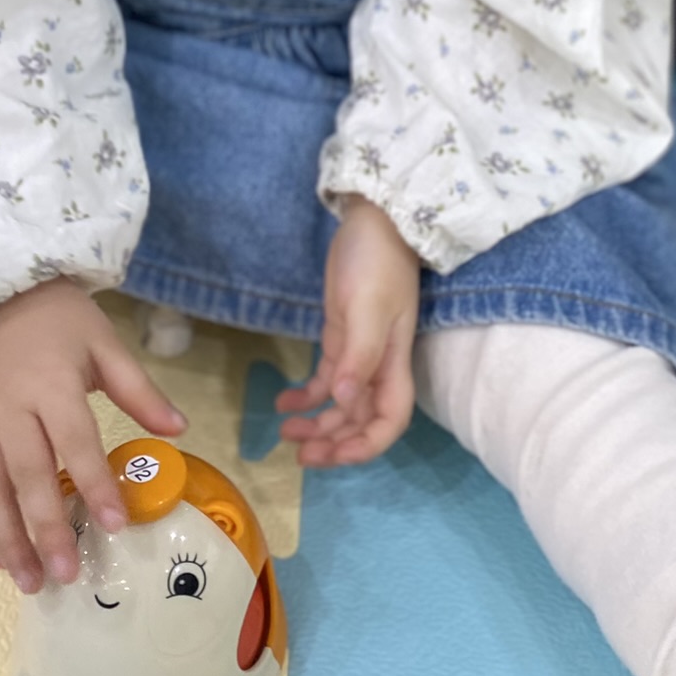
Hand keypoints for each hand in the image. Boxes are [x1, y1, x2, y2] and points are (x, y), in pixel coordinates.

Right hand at [0, 278, 185, 593]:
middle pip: (28, 474)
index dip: (94, 483)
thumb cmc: (60, 323)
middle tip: (67, 573)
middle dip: (46, 527)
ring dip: (8, 539)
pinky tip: (1, 557)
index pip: (75, 440)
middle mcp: (11, 408)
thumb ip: (140, 390)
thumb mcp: (105, 344)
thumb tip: (180, 431)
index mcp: (52, 382)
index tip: (115, 524)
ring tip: (30, 581)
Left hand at [276, 196, 419, 467]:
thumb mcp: (368, 308)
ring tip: (285, 434)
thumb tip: (345, 401)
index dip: (364, 446)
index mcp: (393, 363)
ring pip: (340, 404)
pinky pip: (325, 379)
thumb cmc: (376, 262)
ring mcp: (358, 352)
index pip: (388, 421)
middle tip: (300, 456)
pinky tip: (281, 401)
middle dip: (334, 442)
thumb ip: (359, 356)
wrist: (374, 220)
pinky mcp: (340, 337)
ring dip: (318, 424)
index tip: (331, 453)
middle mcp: (378, 365)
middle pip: (361, 420)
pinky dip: (305, 395)